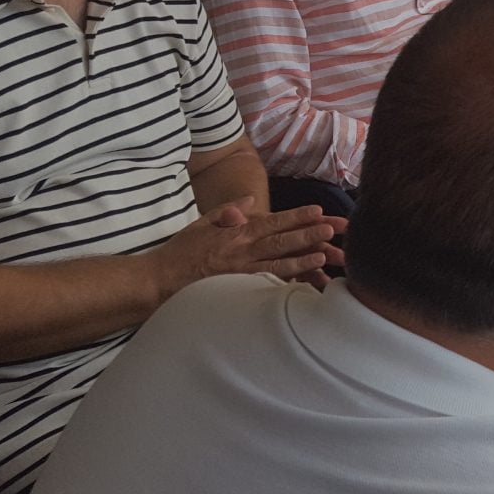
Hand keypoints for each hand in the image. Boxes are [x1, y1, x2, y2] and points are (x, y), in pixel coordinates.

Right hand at [149, 199, 341, 299]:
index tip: (318, 210)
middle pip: (282, 241)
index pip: (273, 221)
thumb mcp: (203, 223)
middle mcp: (242, 251)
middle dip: (309, 234)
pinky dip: (285, 284)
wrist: (160, 280)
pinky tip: (302, 284)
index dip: (296, 216)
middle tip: (333, 229)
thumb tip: (249, 202)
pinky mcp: (237, 291)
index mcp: (236, 232)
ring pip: (279, 265)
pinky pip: (265, 287)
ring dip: (303, 259)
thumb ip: (228, 211)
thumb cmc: (182, 251)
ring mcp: (241, 273)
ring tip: (325, 255)